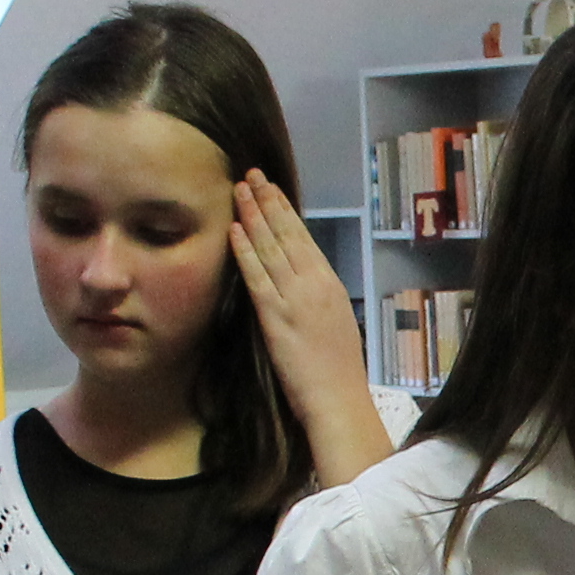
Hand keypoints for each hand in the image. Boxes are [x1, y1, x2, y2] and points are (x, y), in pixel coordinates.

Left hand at [231, 171, 392, 481]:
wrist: (339, 400)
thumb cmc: (340, 374)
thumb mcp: (336, 326)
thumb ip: (319, 301)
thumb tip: (305, 284)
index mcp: (330, 285)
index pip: (304, 239)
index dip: (286, 211)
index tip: (272, 190)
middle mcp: (314, 283)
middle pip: (287, 234)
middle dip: (268, 201)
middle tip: (252, 174)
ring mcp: (295, 297)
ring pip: (271, 247)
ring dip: (253, 215)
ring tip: (239, 189)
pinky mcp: (275, 316)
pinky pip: (257, 275)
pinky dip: (245, 250)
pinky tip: (234, 229)